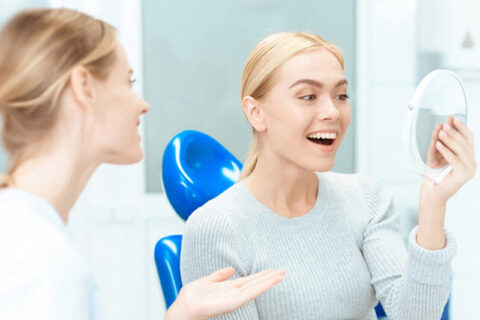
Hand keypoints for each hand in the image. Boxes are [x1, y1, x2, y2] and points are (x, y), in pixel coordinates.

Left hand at [166, 267, 283, 319]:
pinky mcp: (236, 301)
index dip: (260, 275)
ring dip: (269, 281)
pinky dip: (263, 286)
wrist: (186, 306)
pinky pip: (252, 292)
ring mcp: (236, 297)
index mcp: (229, 287)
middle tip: (282, 271)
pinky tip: (272, 280)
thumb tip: (231, 269)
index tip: (271, 270)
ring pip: (257, 287)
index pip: (248, 280)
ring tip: (282, 274)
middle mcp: (235, 293)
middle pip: (255, 283)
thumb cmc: (192, 297)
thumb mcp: (207, 280)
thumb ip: (219, 275)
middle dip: (268, 277)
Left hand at [417, 116, 476, 249]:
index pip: (468, 138)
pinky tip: (438, 144)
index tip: (452, 118)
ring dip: (450, 139)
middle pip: (465, 142)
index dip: (461, 127)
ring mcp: (469, 169)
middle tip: (445, 125)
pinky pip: (454, 159)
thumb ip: (438, 142)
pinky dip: (446, 150)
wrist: (431, 193)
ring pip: (461, 149)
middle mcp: (471, 162)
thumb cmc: (434, 175)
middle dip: (454, 132)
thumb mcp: (435, 155)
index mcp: (467, 157)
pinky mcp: (463, 175)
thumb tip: (440, 126)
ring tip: (441, 132)